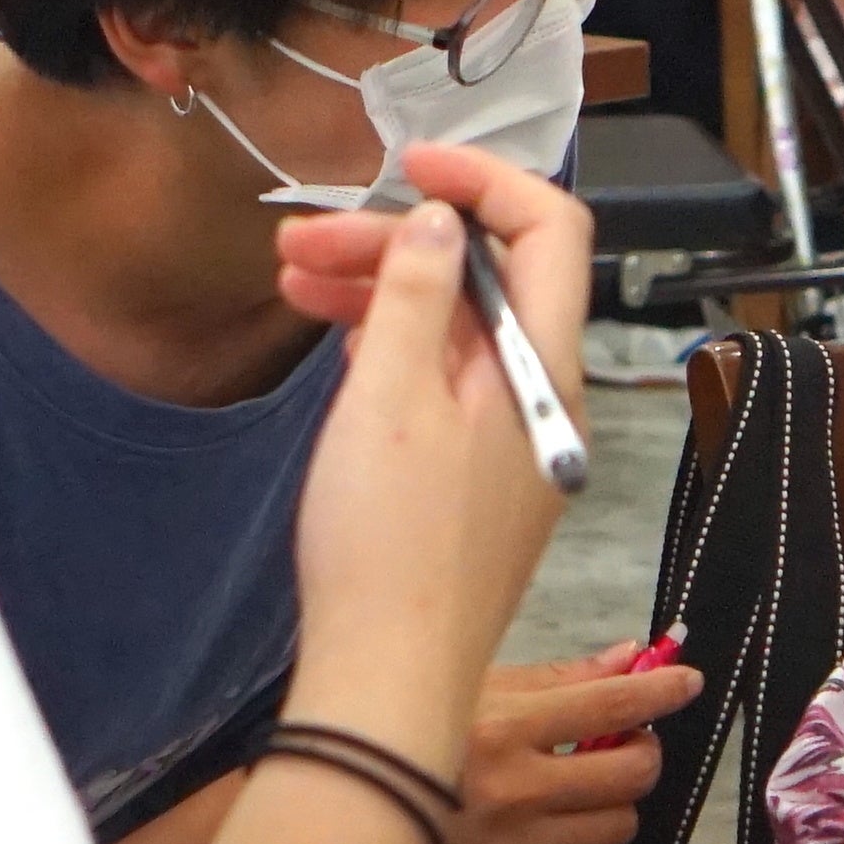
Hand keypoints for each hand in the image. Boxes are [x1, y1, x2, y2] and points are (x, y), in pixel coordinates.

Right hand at [273, 147, 591, 781]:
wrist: (389, 676)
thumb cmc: (386, 546)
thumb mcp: (386, 397)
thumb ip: (415, 295)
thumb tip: (441, 222)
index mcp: (543, 368)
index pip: (549, 231)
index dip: (483, 180)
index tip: (408, 167)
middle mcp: (544, 399)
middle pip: (490, 279)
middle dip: (400, 243)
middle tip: (302, 242)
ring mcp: (514, 442)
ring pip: (459, 332)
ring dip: (384, 293)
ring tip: (294, 281)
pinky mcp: (480, 480)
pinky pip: (448, 385)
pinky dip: (394, 350)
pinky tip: (339, 341)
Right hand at [426, 643, 702, 843]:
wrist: (344, 812)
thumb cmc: (412, 737)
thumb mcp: (475, 689)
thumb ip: (560, 679)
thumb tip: (632, 659)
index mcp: (503, 728)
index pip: (611, 704)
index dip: (661, 690)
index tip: (684, 684)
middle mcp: (514, 792)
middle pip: (631, 774)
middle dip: (639, 754)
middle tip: (622, 746)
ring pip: (618, 828)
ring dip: (611, 806)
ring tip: (576, 793)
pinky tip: (554, 833)